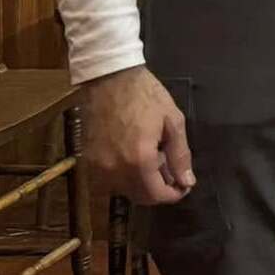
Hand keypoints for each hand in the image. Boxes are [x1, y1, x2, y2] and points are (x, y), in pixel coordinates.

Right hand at [81, 65, 193, 206]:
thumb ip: (180, 155)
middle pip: (139, 197)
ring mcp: (98, 167)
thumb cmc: (145, 95)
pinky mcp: (88, 161)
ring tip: (152, 159)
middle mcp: (115, 170)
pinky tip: (133, 157)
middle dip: (158, 189)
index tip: (183, 185)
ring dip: (140, 183)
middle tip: (169, 170)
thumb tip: (187, 182)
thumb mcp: (173, 121)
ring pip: (123, 190)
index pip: (156, 195)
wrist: (109, 78)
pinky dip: (123, 176)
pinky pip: (108, 180)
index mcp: (139, 160)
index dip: (173, 195)